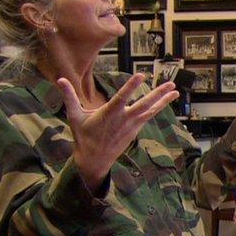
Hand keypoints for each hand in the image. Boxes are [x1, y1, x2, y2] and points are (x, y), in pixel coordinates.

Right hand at [58, 74, 178, 192]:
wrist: (94, 159)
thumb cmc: (83, 135)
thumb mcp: (74, 116)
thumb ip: (69, 96)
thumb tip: (60, 79)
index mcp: (109, 114)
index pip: (122, 97)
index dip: (132, 86)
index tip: (142, 76)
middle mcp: (123, 119)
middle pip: (144, 104)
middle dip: (158, 94)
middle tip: (171, 84)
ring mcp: (131, 125)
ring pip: (150, 110)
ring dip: (163, 100)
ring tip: (175, 90)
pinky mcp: (135, 130)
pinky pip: (148, 116)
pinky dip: (157, 108)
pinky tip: (166, 100)